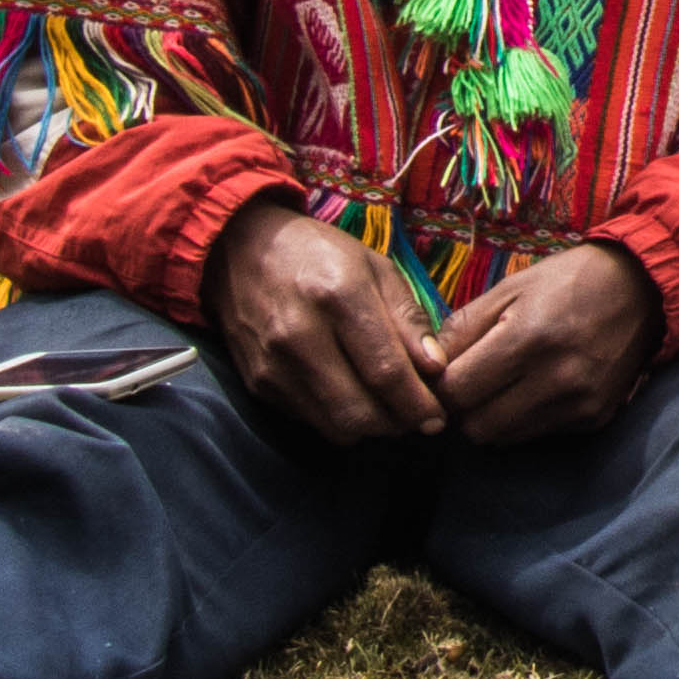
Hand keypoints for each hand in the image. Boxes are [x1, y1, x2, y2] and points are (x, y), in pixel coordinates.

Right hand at [206, 201, 450, 445]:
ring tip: (388, 407)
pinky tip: (351, 394)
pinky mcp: (257, 384)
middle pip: (359, 412)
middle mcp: (300, 335)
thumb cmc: (319, 255)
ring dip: (369, 427)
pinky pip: (310, 420)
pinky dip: (337, 418)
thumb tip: (436, 369)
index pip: (385, 371)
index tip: (437, 417)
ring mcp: (273, 364)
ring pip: (335, 426)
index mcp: (338, 296)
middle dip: (397, 424)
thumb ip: (409, 319)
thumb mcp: (376, 268)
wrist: (241, 251)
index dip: (418, 404)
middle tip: (416, 416)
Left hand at [431, 237, 665, 445]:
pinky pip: (538, 434)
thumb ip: (462, 328)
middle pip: (476, 426)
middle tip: (472, 382)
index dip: (440, 386)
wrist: (644, 287)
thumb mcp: (510, 288)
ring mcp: (579, 403)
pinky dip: (526, 418)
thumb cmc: (568, 281)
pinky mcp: (594, 418)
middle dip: (465, 408)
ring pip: (505, 437)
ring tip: (504, 384)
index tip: (444, 374)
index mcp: (529, 337)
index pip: (457, 392)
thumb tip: (426, 367)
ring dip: (493, 416)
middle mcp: (556, 378)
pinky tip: (538, 387)